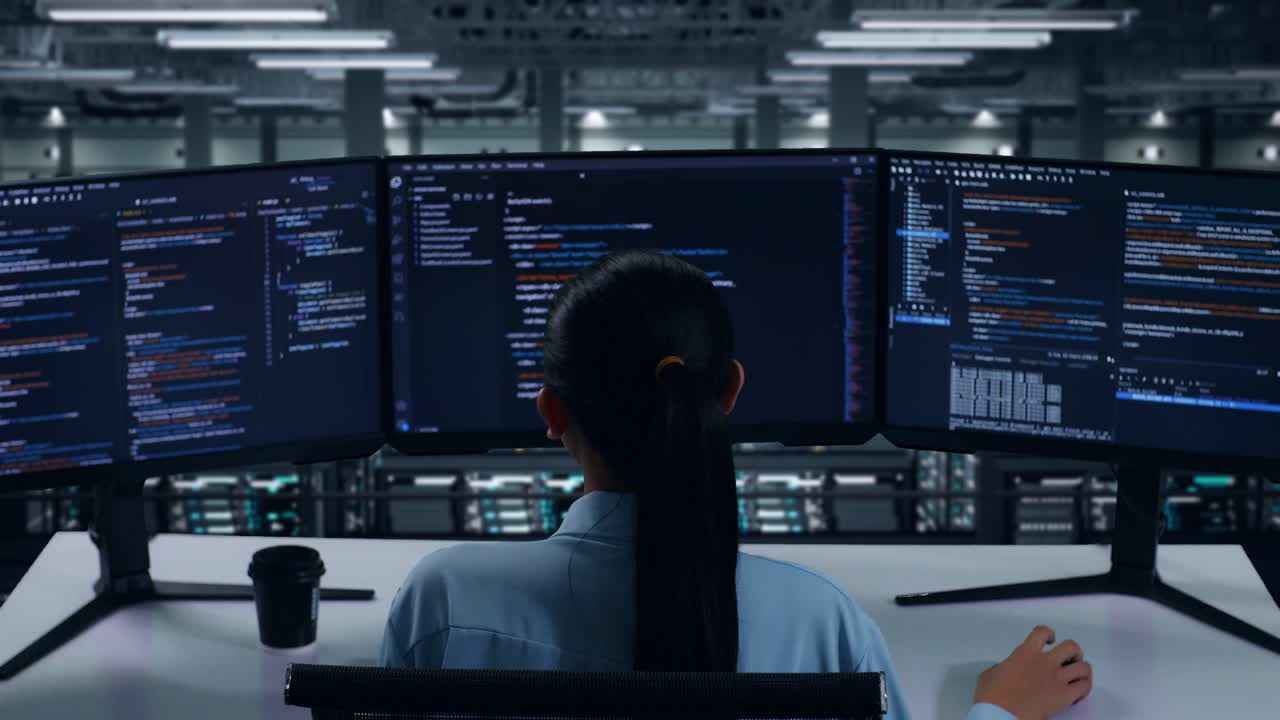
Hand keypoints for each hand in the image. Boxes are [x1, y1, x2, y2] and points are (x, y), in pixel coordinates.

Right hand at [974, 625, 1092, 719]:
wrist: (1002, 714)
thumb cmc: (994, 697)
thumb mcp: (990, 674)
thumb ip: (1002, 667)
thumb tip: (1003, 670)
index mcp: (1026, 653)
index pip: (1042, 632)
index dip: (1048, 633)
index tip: (1050, 638)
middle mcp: (1045, 662)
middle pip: (1070, 647)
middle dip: (1073, 651)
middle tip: (1070, 657)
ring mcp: (1057, 679)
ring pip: (1083, 666)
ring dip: (1082, 669)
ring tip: (1078, 674)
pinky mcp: (1064, 696)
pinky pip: (1085, 686)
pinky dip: (1085, 687)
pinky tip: (1078, 692)